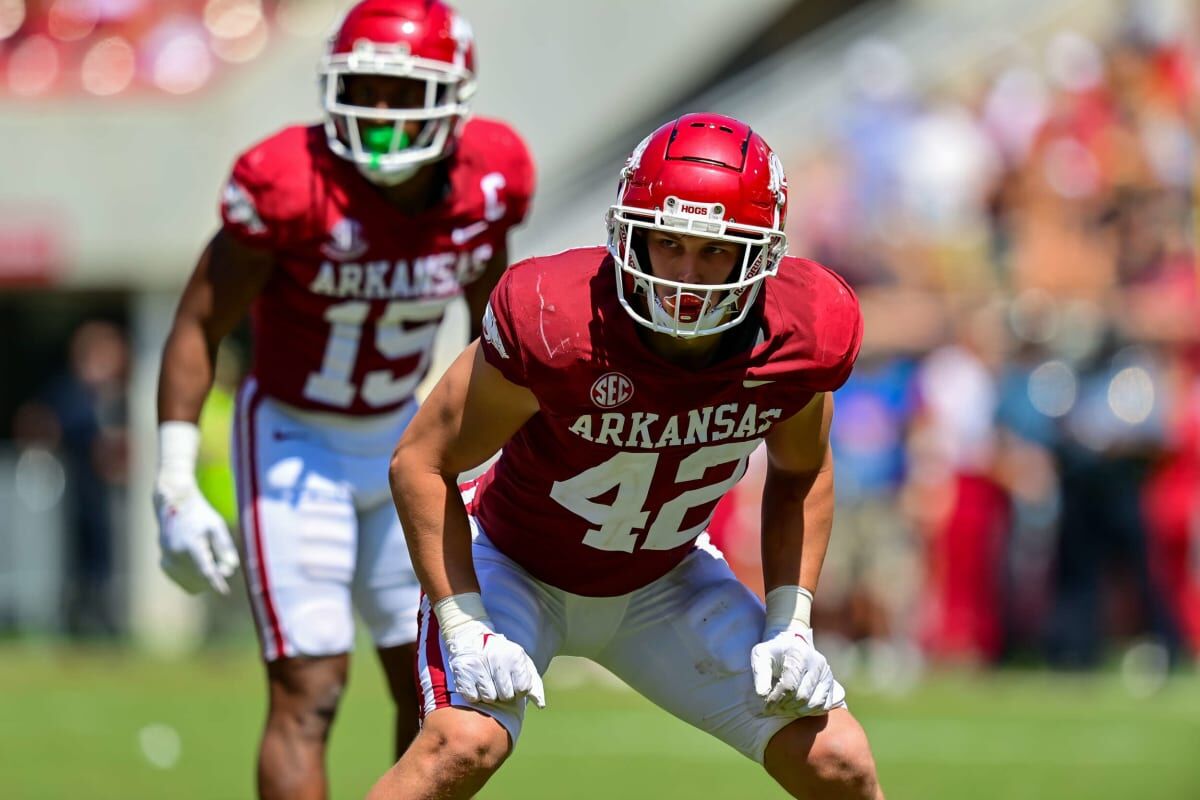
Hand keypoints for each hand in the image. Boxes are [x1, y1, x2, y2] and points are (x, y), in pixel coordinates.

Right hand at [154, 480, 239, 594]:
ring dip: (202, 580)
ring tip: (209, 560)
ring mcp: (167, 559)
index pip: (204, 568)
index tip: (224, 592)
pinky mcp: (165, 564)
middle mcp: (176, 554)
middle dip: (213, 576)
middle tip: (223, 566)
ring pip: (189, 583)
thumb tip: (232, 567)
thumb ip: (224, 545)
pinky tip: (197, 564)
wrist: (175, 506)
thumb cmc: (200, 515)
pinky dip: (192, 578)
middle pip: (199, 578)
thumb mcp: (216, 525)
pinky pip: (181, 581)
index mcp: (191, 544)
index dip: (215, 581)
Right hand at [442, 620, 545, 707]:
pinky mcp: (462, 672)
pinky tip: (475, 681)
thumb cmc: (502, 655)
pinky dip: (474, 694)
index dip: (518, 691)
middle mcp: (497, 658)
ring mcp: (478, 665)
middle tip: (498, 681)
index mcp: (515, 656)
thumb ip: (534, 684)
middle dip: (503, 693)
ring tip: (486, 680)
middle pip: (506, 696)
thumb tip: (541, 705)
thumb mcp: (521, 662)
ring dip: (488, 694)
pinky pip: (473, 697)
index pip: (522, 689)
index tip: (513, 683)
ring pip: (489, 699)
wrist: (471, 637)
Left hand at [751, 628, 844, 714]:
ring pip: (814, 703)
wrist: (790, 647)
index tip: (765, 706)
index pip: (789, 686)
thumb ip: (760, 674)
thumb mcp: (760, 656)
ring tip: (783, 708)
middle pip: (802, 697)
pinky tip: (796, 708)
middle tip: (773, 709)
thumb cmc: (773, 653)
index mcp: (799, 653)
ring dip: (796, 711)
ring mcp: (826, 673)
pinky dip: (810, 712)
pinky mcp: (830, 683)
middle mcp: (817, 662)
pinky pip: (824, 706)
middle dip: (785, 707)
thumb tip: (762, 695)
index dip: (775, 700)